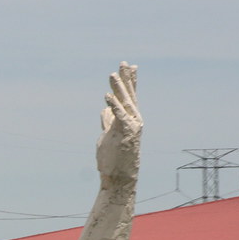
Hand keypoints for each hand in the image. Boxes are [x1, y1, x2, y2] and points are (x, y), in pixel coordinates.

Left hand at [96, 62, 141, 184]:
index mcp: (129, 119)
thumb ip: (108, 122)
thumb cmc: (114, 159)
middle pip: (129, 95)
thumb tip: (105, 111)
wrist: (120, 177)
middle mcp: (133, 120)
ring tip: (112, 75)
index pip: (129, 96)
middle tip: (123, 63)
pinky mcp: (124, 134)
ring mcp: (131, 127)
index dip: (129, 81)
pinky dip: (113, 106)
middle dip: (126, 79)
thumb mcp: (108, 136)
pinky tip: (107, 96)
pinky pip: (118, 117)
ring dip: (118, 88)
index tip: (129, 66)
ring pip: (124, 103)